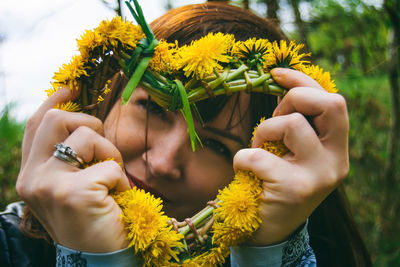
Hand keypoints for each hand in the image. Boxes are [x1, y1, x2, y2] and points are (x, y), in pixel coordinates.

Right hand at [17, 87, 129, 251]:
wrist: (99, 259)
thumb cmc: (92, 219)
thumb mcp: (71, 185)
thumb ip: (67, 157)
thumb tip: (80, 119)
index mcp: (30, 175)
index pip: (36, 125)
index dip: (54, 101)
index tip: (71, 89)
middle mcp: (31, 179)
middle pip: (56, 119)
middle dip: (90, 123)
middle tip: (104, 149)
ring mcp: (49, 185)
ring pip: (86, 136)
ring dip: (111, 154)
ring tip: (114, 179)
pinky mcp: (74, 193)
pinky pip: (109, 166)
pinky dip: (121, 179)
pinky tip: (117, 198)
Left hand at [233, 68, 348, 244]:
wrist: (270, 231)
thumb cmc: (277, 184)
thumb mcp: (295, 153)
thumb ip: (298, 125)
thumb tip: (285, 88)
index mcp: (338, 150)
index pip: (334, 102)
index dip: (304, 82)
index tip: (276, 73)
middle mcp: (336, 162)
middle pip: (329, 104)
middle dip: (293, 98)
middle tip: (274, 120)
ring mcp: (318, 176)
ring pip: (292, 123)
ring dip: (264, 131)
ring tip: (259, 151)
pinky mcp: (294, 189)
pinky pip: (257, 155)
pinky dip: (243, 158)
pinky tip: (247, 174)